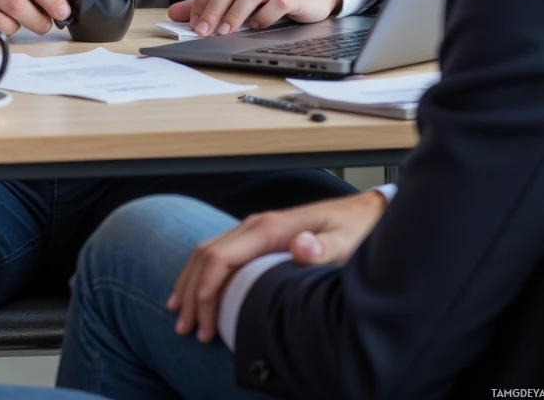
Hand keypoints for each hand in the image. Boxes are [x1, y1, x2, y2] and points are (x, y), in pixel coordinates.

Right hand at [167, 190, 387, 341]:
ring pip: (206, 253)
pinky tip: (197, 294)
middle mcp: (254, 225)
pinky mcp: (257, 237)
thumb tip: (300, 246)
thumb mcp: (344, 243)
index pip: (221, 256)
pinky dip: (201, 275)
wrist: (362, 214)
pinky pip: (219, 254)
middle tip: (187, 329)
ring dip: (191, 285)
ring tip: (182, 318)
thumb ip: (322, 248)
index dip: (206, 288)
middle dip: (191, 293)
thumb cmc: (352, 232)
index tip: (201, 320)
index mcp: (268, 228)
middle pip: (206, 255)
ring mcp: (253, 230)